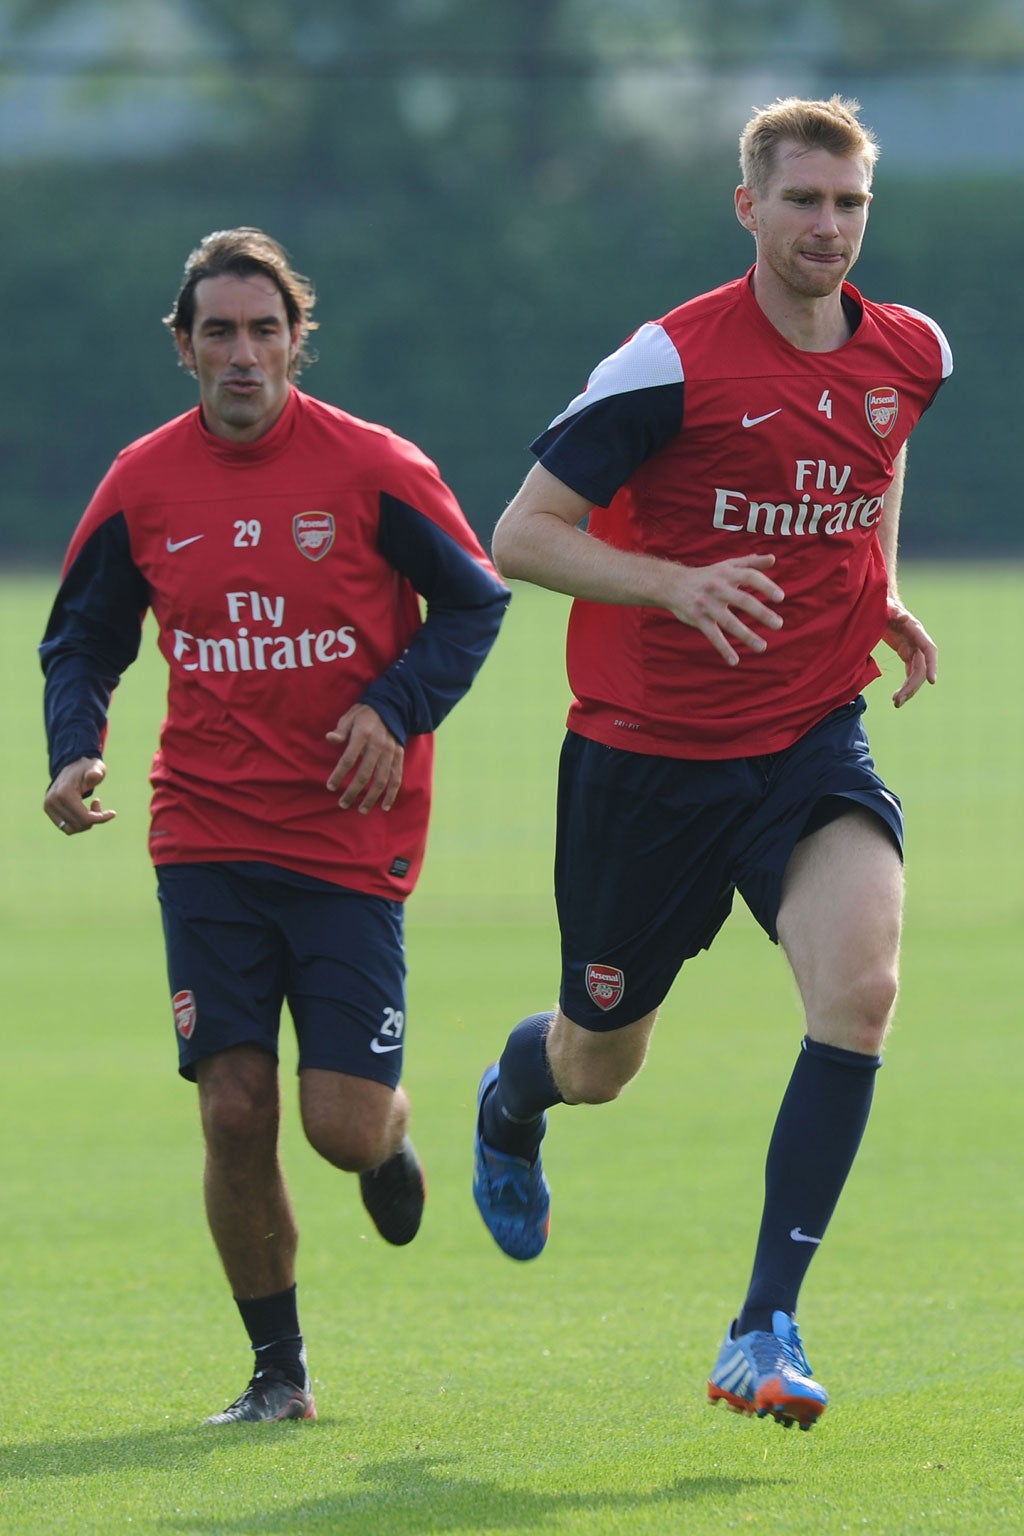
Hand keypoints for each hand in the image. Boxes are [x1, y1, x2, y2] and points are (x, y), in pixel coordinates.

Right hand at [44, 757, 116, 834]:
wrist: (71, 766)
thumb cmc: (87, 768)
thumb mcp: (95, 768)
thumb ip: (95, 772)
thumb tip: (94, 774)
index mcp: (64, 793)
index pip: (84, 818)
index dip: (101, 818)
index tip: (113, 813)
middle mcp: (52, 801)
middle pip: (79, 825)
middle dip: (93, 819)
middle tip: (97, 803)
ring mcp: (48, 807)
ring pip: (71, 829)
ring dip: (85, 823)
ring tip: (91, 808)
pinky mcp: (49, 811)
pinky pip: (65, 827)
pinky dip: (77, 823)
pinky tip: (83, 811)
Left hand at [326, 704, 403, 813]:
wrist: (392, 707)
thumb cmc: (364, 715)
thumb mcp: (349, 717)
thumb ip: (341, 731)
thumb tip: (330, 739)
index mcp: (363, 735)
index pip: (348, 759)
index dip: (339, 774)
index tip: (330, 786)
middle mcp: (378, 745)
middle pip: (365, 774)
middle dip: (353, 792)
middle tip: (343, 804)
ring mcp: (390, 752)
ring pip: (381, 780)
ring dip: (371, 797)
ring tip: (362, 810)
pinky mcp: (399, 757)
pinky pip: (396, 778)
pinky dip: (391, 794)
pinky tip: (384, 806)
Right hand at [666, 554, 784, 665]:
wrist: (672, 584)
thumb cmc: (706, 575)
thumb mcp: (726, 565)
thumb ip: (750, 563)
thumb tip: (773, 559)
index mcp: (727, 574)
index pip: (750, 577)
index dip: (765, 586)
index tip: (780, 597)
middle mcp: (718, 588)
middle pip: (742, 600)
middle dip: (761, 613)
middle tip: (779, 624)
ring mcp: (707, 605)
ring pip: (729, 622)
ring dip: (746, 635)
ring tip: (762, 647)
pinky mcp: (698, 619)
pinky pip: (712, 635)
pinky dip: (723, 648)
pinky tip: (734, 661)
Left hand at [883, 601, 936, 707]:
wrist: (878, 603)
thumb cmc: (881, 603)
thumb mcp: (884, 606)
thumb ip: (892, 611)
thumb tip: (904, 617)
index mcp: (915, 630)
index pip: (929, 650)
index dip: (932, 665)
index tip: (932, 682)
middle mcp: (917, 641)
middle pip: (921, 668)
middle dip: (912, 686)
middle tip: (897, 701)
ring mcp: (913, 648)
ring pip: (917, 674)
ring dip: (909, 690)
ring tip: (896, 703)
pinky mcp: (906, 653)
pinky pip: (910, 673)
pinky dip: (905, 686)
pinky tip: (897, 698)